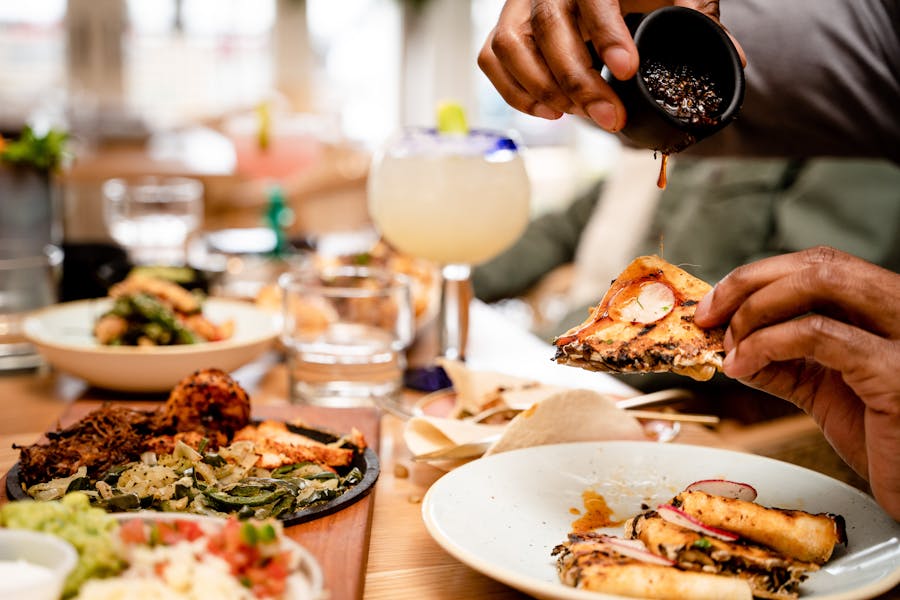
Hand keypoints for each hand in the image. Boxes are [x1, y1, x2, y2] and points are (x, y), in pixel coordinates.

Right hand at [477, 0, 741, 132]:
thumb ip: (696, 20)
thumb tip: (730, 61)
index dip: (608, 35)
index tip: (627, 71)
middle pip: (551, 29)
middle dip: (580, 82)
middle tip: (611, 118)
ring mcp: (520, 7)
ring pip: (512, 45)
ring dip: (541, 89)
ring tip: (574, 115)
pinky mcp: (504, 29)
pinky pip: (492, 59)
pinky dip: (514, 91)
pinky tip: (547, 110)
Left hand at [694, 246, 899, 519]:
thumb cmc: (887, 443)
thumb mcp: (826, 391)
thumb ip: (784, 361)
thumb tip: (727, 342)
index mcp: (890, 309)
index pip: (823, 264)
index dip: (761, 276)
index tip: (715, 302)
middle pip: (819, 265)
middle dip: (748, 284)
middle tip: (707, 316)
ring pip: (820, 283)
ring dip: (755, 311)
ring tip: (729, 348)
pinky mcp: (897, 372)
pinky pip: (819, 335)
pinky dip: (767, 343)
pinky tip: (743, 366)